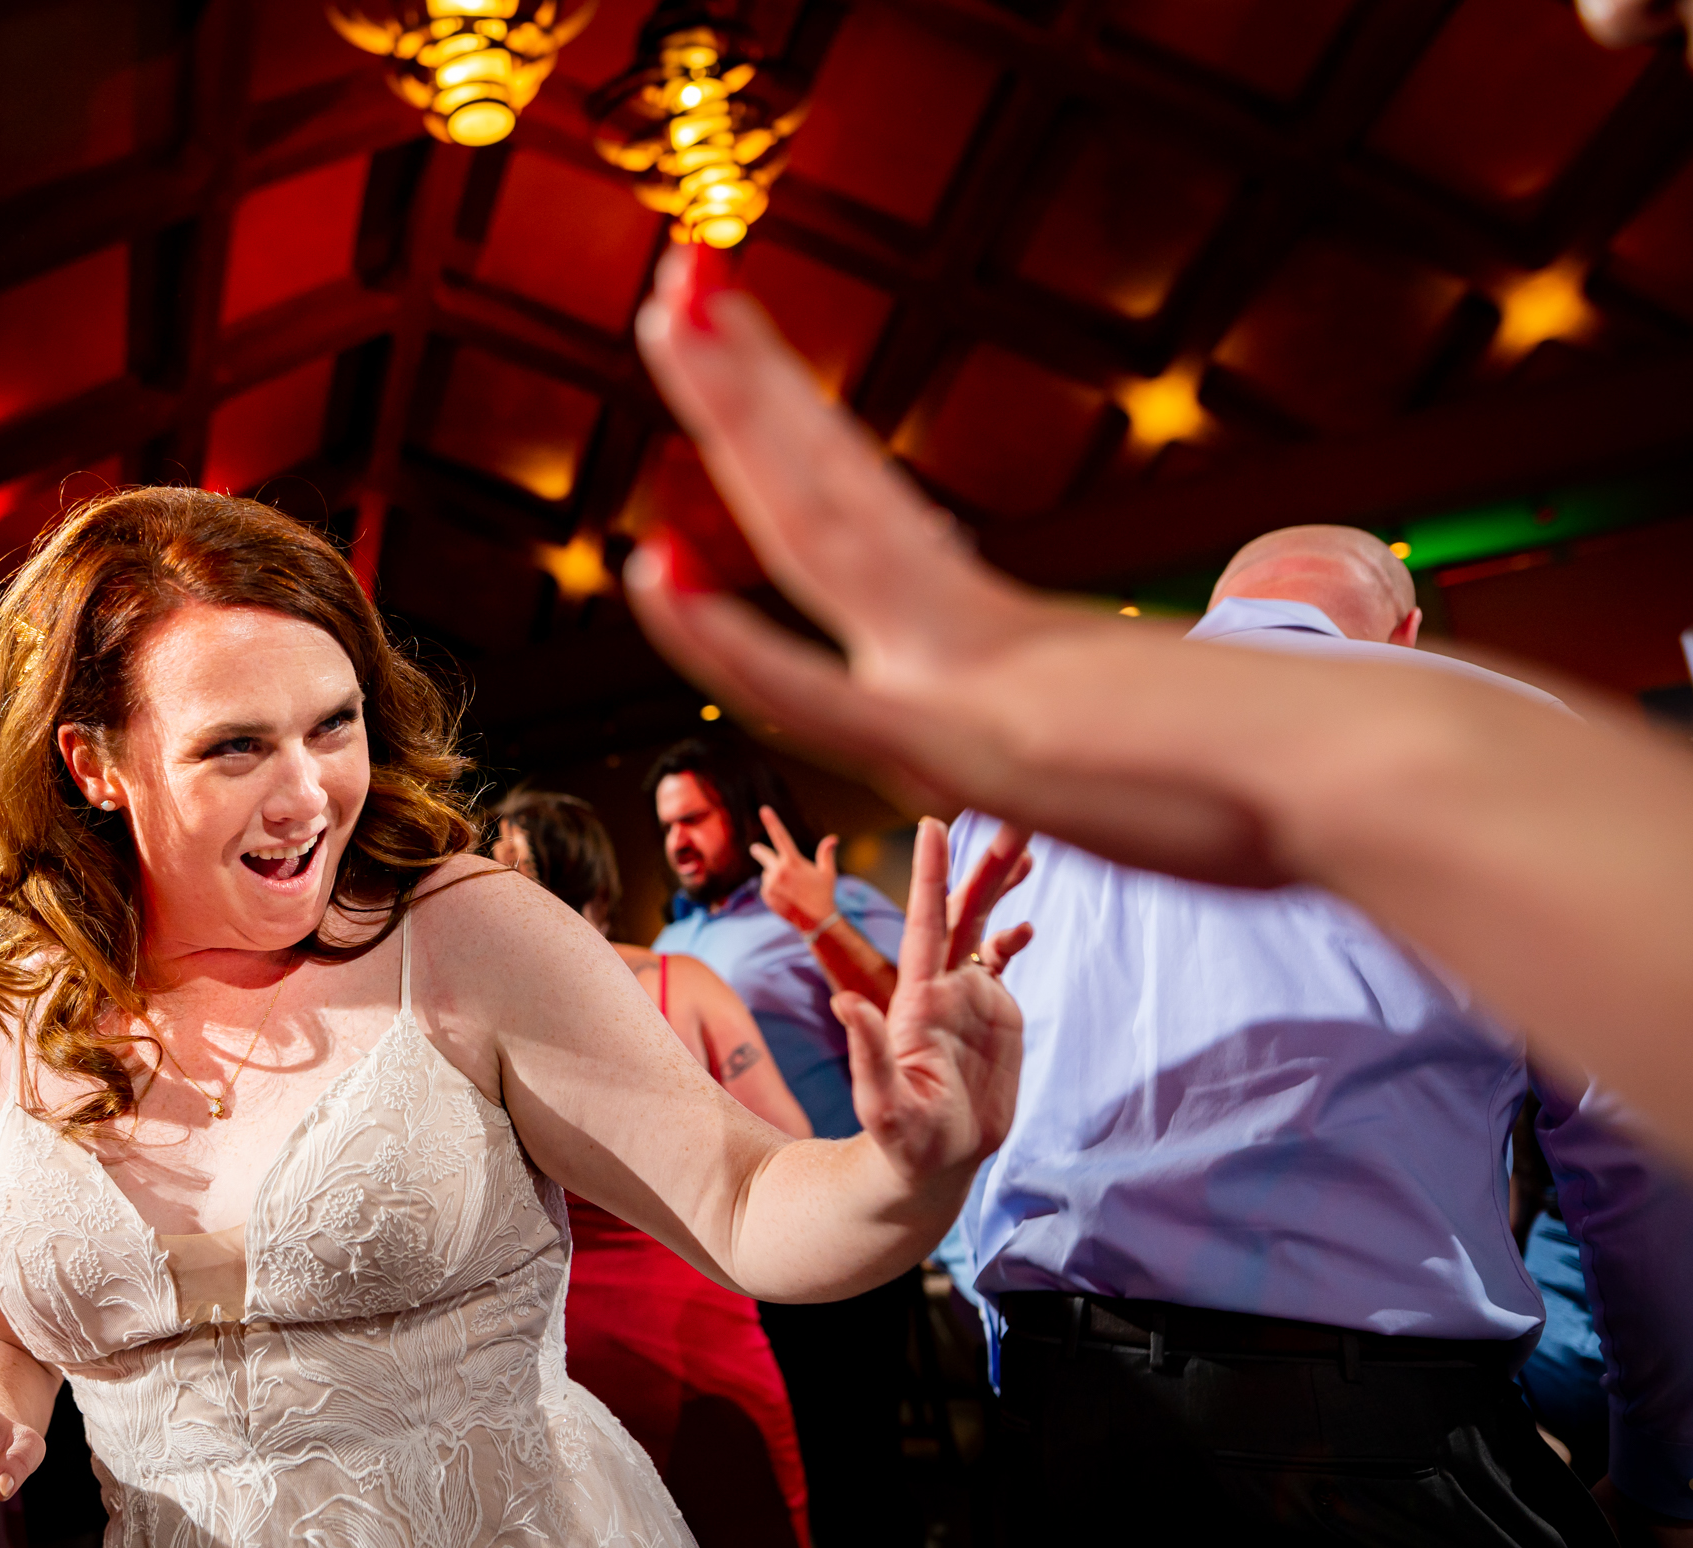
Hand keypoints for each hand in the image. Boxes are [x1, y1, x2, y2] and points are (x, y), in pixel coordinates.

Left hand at [622, 249, 1289, 887]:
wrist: (1375, 779)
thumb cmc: (1292, 772)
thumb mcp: (1153, 748)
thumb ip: (1103, 733)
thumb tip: (1110, 732)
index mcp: (987, 638)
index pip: (856, 523)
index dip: (788, 444)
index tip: (737, 375)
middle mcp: (957, 637)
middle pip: (819, 494)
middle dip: (745, 387)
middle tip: (683, 284)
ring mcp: (958, 674)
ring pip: (812, 529)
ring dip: (738, 417)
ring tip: (676, 312)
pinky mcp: (967, 736)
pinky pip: (817, 688)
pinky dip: (731, 636)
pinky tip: (655, 570)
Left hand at [751, 805, 840, 935]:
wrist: (816, 921)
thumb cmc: (824, 894)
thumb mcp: (827, 873)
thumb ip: (826, 854)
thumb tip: (833, 838)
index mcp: (793, 862)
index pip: (781, 836)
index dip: (772, 821)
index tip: (764, 809)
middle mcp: (778, 871)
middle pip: (763, 855)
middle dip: (759, 851)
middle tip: (754, 849)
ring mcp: (770, 884)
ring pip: (768, 873)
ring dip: (775, 876)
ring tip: (791, 889)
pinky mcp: (766, 896)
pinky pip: (766, 886)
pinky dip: (772, 888)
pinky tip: (785, 897)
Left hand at [834, 819, 1032, 1186]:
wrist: (932, 1162)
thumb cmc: (900, 1140)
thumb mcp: (881, 1103)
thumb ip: (868, 1054)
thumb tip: (843, 1002)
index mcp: (917, 999)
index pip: (925, 926)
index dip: (930, 877)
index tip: (934, 826)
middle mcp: (941, 987)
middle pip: (963, 913)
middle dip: (984, 864)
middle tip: (1012, 813)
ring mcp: (967, 998)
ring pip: (985, 927)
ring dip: (1001, 885)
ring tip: (1027, 841)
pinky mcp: (990, 1016)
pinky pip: (1001, 964)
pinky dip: (1014, 938)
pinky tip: (1030, 920)